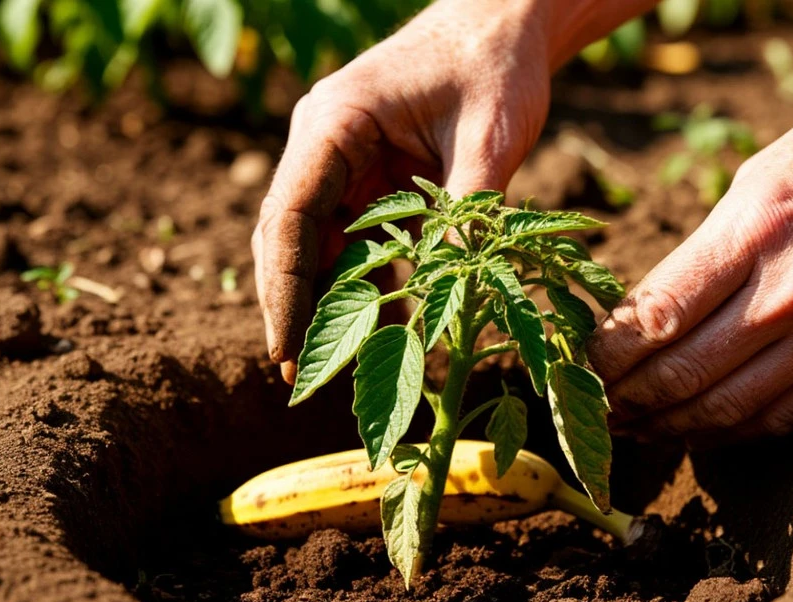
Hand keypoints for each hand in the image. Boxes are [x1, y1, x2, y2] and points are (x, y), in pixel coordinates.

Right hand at [253, 0, 551, 382]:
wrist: (508, 18)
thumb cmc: (496, 64)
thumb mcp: (489, 139)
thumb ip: (467, 215)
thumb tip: (453, 299)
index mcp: (335, 123)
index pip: (290, 217)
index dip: (284, 289)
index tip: (285, 348)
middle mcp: (327, 142)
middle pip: (291, 236)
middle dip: (292, 305)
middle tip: (295, 375)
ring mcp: (347, 157)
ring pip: (321, 242)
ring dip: (329, 299)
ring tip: (334, 364)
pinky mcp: (374, 172)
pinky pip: (360, 235)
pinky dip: (368, 279)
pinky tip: (386, 327)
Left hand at [587, 82, 792, 442]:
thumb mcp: (751, 183)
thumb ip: (698, 255)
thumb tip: (640, 320)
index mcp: (756, 234)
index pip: (658, 316)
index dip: (607, 354)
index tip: (578, 363)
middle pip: (684, 373)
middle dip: (627, 398)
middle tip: (595, 406)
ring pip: (727, 409)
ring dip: (669, 426)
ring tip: (634, 427)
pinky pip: (780, 418)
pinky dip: (728, 432)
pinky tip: (694, 430)